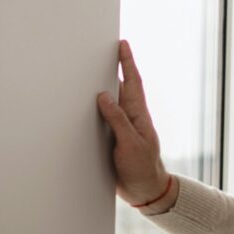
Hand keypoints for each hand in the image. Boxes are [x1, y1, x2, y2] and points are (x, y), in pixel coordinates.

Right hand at [95, 40, 173, 209]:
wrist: (145, 190)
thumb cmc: (142, 167)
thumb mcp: (130, 143)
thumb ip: (118, 120)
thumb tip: (103, 95)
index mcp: (138, 115)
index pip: (132, 82)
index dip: (127, 63)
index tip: (122, 44)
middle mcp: (131, 117)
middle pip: (122, 86)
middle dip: (117, 66)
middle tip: (108, 47)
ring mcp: (122, 126)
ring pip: (112, 100)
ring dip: (105, 84)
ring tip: (95, 67)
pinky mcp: (113, 137)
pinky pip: (103, 116)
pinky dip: (97, 105)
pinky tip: (88, 101)